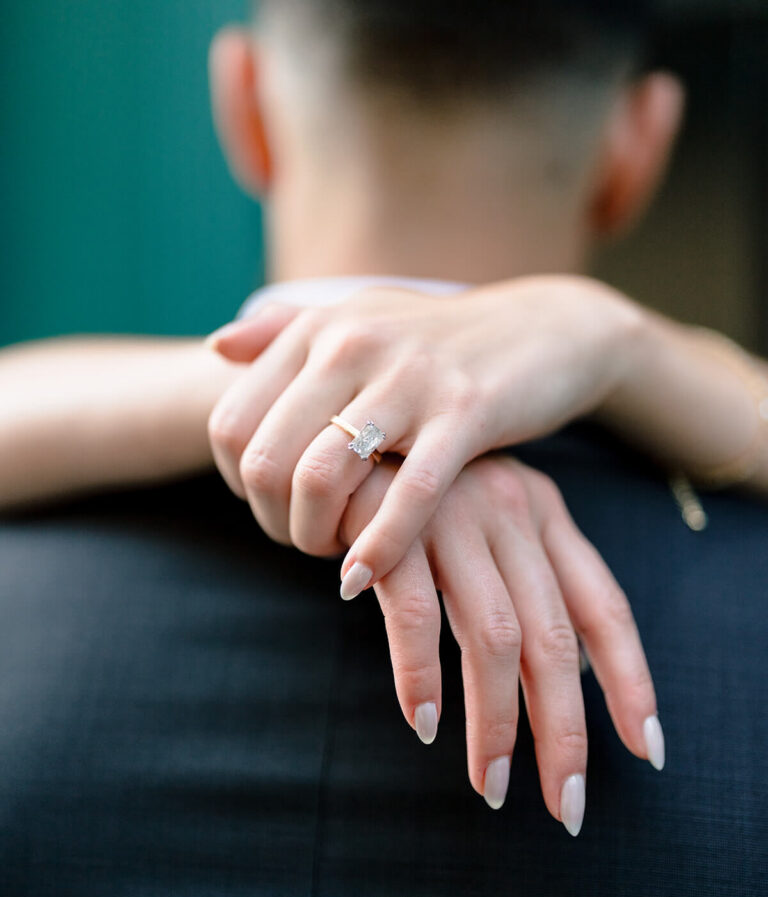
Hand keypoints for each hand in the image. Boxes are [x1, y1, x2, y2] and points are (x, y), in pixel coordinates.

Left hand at [207, 276, 642, 594]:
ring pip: (320, 477)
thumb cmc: (439, 341)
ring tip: (335, 554)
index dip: (237, 484)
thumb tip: (214, 347)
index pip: (231, 424)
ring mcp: (410, 377)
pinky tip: (364, 576)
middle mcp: (352, 344)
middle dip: (273, 521)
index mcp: (317, 330)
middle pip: (265, 459)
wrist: (544, 329)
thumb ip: (285, 330)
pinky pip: (406, 495)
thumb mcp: (361, 320)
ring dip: (315, 537)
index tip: (272, 507)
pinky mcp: (467, 412)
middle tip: (303, 540)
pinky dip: (378, 546)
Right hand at [342, 453, 661, 832]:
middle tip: (565, 805)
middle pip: (554, 639)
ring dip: (495, 722)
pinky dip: (420, 674)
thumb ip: (523, 582)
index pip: (602, 606)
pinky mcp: (392, 525)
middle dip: (564, 730)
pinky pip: (415, 613)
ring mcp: (454, 515)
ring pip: (493, 637)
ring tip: (489, 785)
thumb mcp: (483, 522)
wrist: (331, 431)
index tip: (648, 750)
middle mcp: (509, 512)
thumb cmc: (412, 493)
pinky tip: (423, 722)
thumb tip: (568, 671)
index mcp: (541, 512)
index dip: (631, 681)